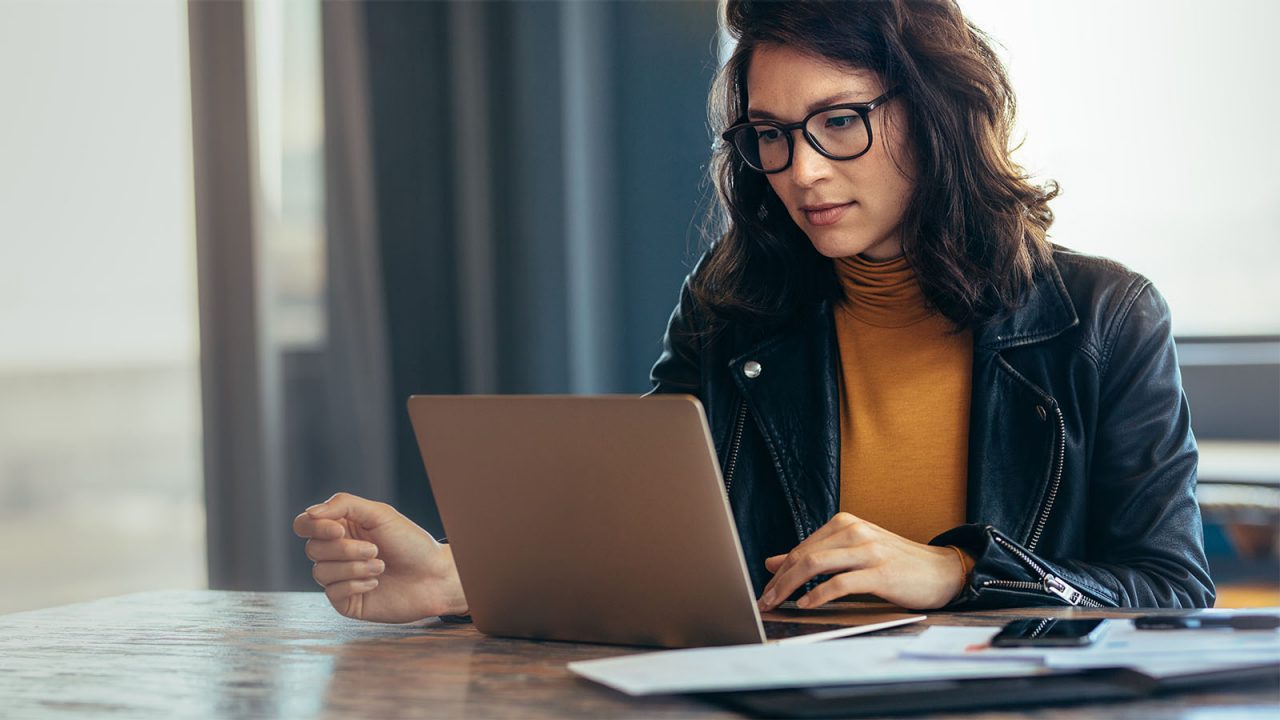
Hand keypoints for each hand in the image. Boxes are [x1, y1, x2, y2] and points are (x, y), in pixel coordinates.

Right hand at [292, 492, 467, 622]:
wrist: (434, 576)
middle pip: (312, 549)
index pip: (304, 525)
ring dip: (354, 568)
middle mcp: (336, 552)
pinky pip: (332, 592)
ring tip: (381, 566)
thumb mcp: (379, 514)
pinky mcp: (346, 601)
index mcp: (341, 528)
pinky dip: (356, 585)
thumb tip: (310, 513)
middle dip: (345, 549)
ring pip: (320, 572)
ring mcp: (340, 577)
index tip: (340, 530)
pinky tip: (376, 582)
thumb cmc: (410, 543)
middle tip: (375, 550)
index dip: (315, 527)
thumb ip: (343, 505)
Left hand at [757, 512, 965, 610]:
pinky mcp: (881, 572)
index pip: (802, 547)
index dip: (780, 571)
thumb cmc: (896, 563)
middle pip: (804, 555)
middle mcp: (855, 531)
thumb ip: (815, 555)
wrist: (942, 571)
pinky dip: (818, 595)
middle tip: (764, 600)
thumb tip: (773, 562)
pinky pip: (840, 583)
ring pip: (816, 565)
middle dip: (779, 581)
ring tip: (778, 604)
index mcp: (845, 523)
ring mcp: (868, 550)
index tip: (765, 590)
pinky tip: (807, 605)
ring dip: (791, 587)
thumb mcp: (852, 553)